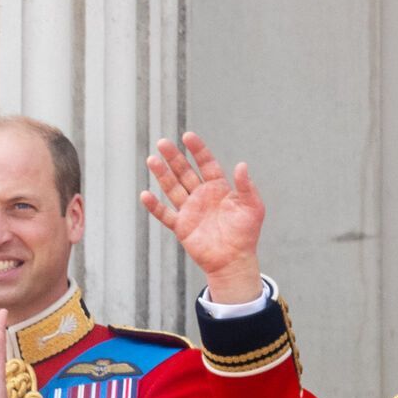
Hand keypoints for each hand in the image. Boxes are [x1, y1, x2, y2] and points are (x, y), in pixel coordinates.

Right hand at [140, 131, 265, 303]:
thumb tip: (241, 165)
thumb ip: (246, 186)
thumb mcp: (252, 207)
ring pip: (172, 188)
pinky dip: (155, 206)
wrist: (234, 261)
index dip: (197, 149)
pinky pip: (165, 214)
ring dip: (162, 174)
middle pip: (184, 172)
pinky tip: (145, 194)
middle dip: (174, 157)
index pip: (206, 163)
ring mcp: (190, 210)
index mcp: (218, 188)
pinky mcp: (181, 227)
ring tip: (151, 160)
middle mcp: (201, 195)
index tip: (187, 136)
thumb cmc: (246, 234)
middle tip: (162, 142)